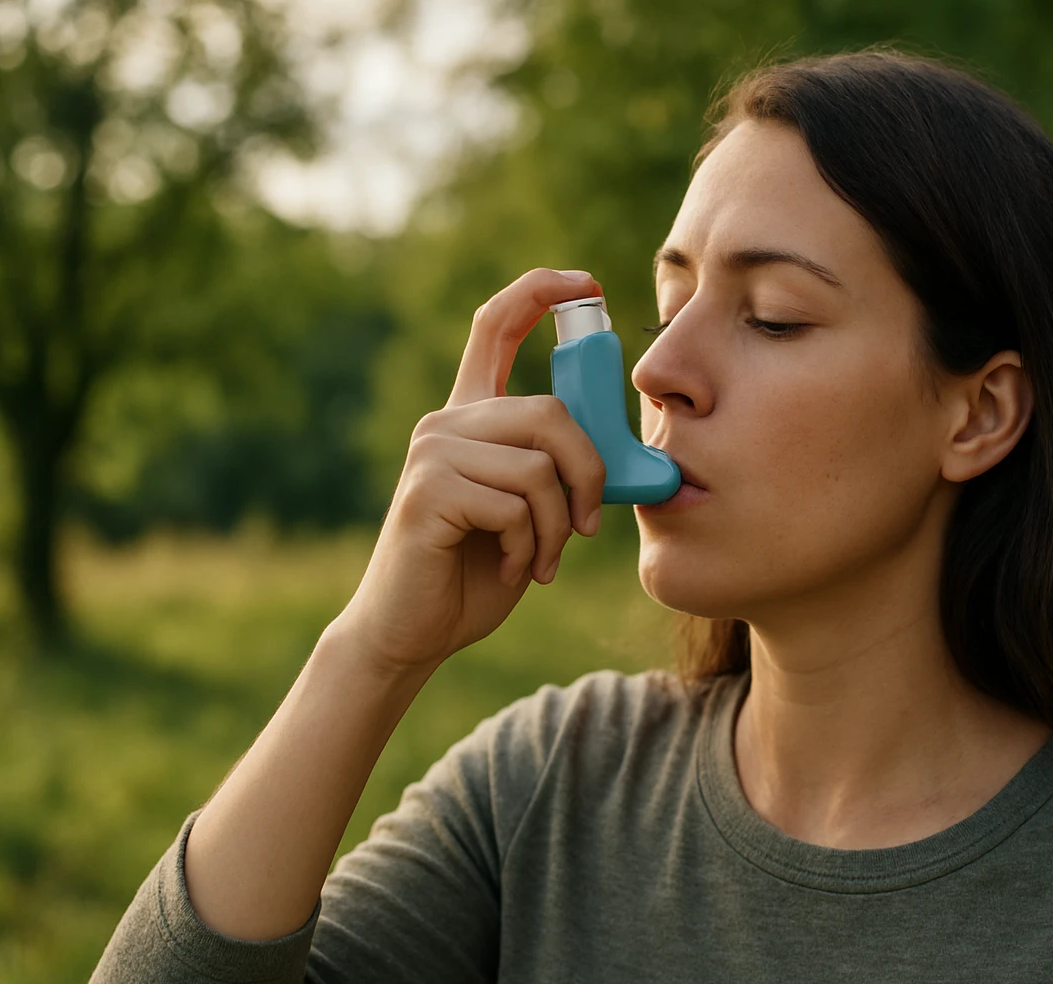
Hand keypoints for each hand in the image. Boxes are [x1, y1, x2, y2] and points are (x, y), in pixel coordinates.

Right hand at [328, 268, 607, 679]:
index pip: (495, 325)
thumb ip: (561, 469)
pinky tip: (511, 568)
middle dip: (589, 475)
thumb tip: (637, 460)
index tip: (584, 283)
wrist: (415, 631)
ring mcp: (432, 452)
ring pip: (541, 465)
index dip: (539, 293)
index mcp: (470, 415)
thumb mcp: (533, 510)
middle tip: (586, 527)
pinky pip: (518, 504)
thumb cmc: (478, 572)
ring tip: (539, 559)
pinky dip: (532, 547)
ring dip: (557, 526)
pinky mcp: (428, 490)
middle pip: (551, 412)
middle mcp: (446, 421)